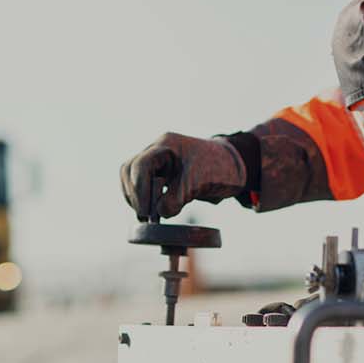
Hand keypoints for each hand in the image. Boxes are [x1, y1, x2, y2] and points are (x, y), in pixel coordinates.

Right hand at [120, 132, 247, 220]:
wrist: (233, 168)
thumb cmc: (219, 168)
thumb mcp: (200, 182)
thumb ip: (178, 197)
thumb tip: (159, 213)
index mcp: (166, 145)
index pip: (141, 165)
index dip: (139, 190)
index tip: (146, 212)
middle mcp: (157, 152)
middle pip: (130, 170)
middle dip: (134, 194)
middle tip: (145, 216)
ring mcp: (157, 163)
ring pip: (131, 178)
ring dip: (135, 198)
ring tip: (147, 217)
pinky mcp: (159, 176)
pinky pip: (141, 187)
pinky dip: (142, 200)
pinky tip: (150, 214)